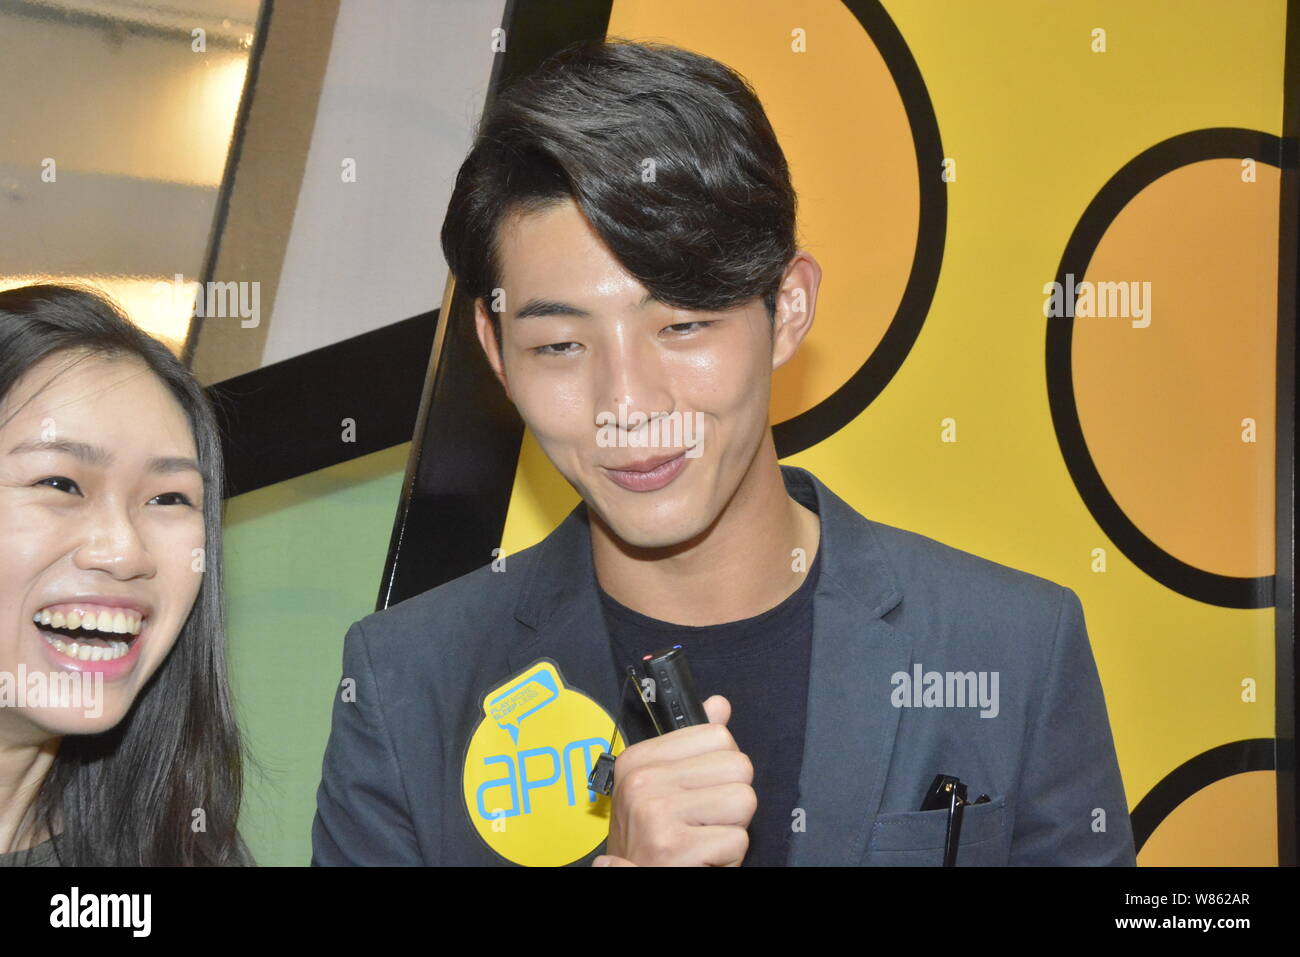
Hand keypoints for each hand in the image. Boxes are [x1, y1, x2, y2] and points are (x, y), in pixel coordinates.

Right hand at [593, 695, 754, 866]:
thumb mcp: (662, 786)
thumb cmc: (652, 841)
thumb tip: (719, 704)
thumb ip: (693, 745)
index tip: (698, 792)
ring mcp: (656, 813)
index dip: (721, 768)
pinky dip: (728, 857)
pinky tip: (702, 859)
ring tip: (704, 839)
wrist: (627, 884)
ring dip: (733, 828)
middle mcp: (642, 781)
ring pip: (745, 800)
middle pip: (739, 766)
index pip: (717, 735)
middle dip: (732, 799)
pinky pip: (739, 840)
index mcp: (639, 759)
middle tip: (703, 821)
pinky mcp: (675, 847)